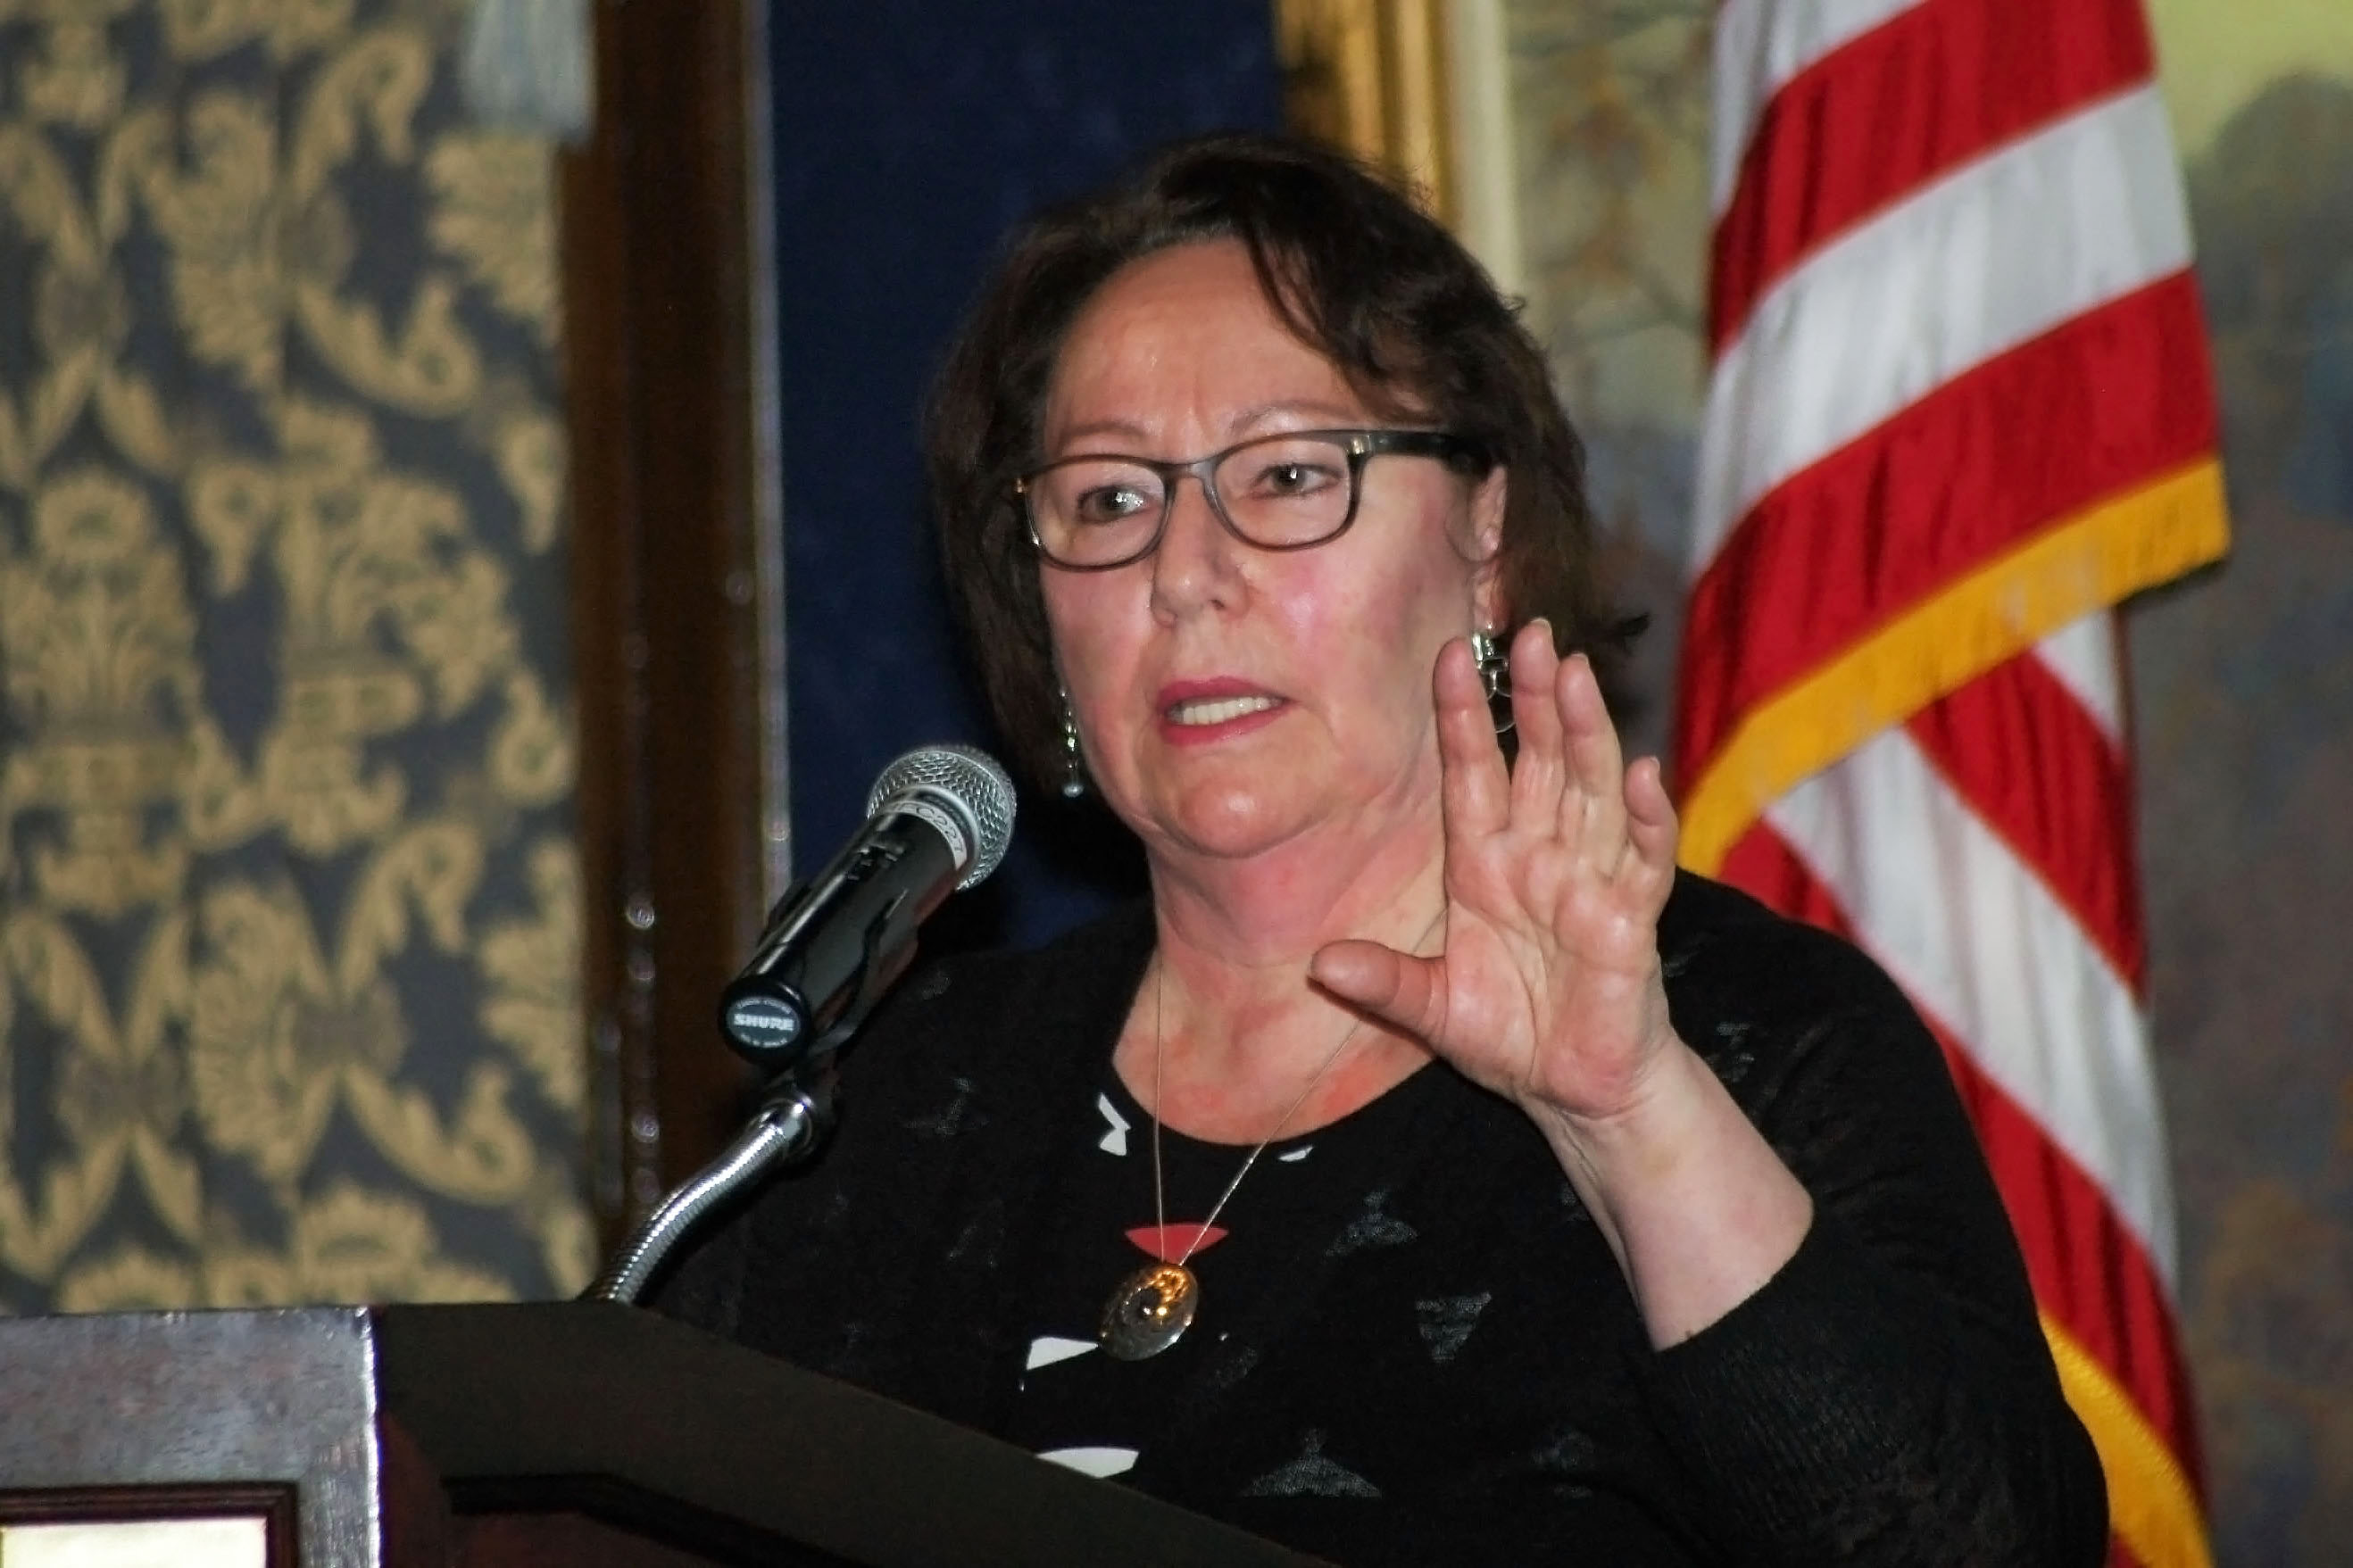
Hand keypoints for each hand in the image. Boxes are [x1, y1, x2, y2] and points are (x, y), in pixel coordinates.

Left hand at [1311, 621, 1682, 1133]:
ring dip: (1585, 732)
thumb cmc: (1506, 1035)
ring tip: (1575, 674)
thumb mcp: (1431, 1011)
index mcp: (1483, 863)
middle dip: (1534, 699)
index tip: (1449, 654)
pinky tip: (1640, 775)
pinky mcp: (1632, 916)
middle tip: (1530, 634)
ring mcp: (1589, 879)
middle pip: (1540, 761)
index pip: (1473, 773)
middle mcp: (1538, 856)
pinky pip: (1642, 857)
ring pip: (1591, 788)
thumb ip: (1384, 983)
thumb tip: (1321, 964)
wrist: (1571, 1089)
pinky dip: (1643, 818)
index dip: (1465, 716)